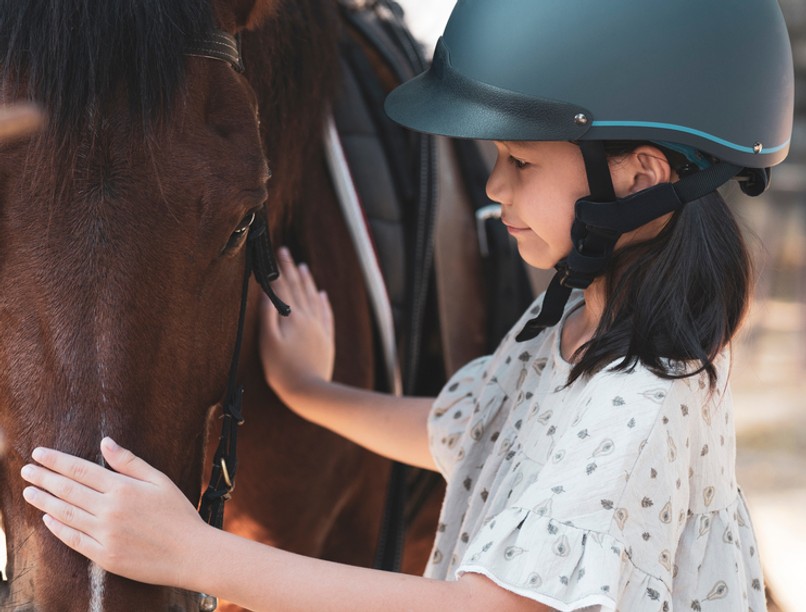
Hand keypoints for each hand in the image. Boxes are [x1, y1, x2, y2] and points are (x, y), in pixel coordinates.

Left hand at [20, 437, 208, 587]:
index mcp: (123, 488)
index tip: (39, 453)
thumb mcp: (159, 480)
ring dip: (44, 501)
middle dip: (44, 478)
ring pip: (66, 514)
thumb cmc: (179, 513)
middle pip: (68, 490)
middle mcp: (110, 509)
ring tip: (29, 492)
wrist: (190, 553)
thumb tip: (106, 442)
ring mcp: (105, 534)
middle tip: (26, 469)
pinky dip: (58, 528)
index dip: (56, 461)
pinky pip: (73, 539)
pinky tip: (48, 519)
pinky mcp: (104, 555)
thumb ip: (129, 462)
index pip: (80, 470)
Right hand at [259, 247, 334, 402]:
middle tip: (286, 252)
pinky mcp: (327, 339)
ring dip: (308, 281)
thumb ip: (267, 315)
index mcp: (292, 317)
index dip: (279, 269)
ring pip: (314, 297)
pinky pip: (326, 314)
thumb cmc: (281, 370)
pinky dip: (323, 302)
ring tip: (303, 267)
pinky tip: (322, 295)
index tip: (277, 252)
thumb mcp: (267, 342)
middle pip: (299, 288)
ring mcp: (319, 328)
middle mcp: (308, 318)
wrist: (309, 390)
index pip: (284, 287)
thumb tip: (266, 293)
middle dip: (292, 269)